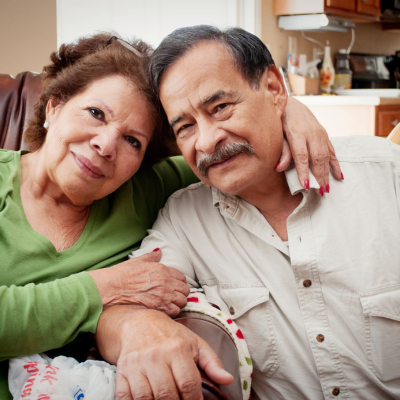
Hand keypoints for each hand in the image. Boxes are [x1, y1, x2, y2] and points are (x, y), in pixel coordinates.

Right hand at [88, 249, 189, 316]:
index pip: (182, 277)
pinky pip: (175, 311)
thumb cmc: (123, 274)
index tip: (175, 286)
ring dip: (178, 303)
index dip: (179, 282)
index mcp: (162, 269)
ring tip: (170, 304)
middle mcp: (166, 282)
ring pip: (182, 301)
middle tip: (173, 296)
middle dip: (181, 293)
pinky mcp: (159, 307)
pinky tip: (165, 310)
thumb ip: (151, 257)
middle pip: (185, 290)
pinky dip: (172, 312)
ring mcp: (164, 295)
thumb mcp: (138, 261)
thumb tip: (159, 251)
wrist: (112, 287)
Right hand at [95, 306, 232, 399]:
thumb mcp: (195, 343)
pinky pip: (126, 397)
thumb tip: (227, 379)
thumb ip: (212, 362)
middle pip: (167, 395)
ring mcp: (137, 364)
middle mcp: (156, 356)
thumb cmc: (170, 335)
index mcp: (177, 349)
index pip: (189, 384)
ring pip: (146, 399)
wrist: (138, 323)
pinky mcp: (122, 371)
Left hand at [276, 97, 342, 194]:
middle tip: (319, 192)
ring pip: (326, 156)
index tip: (305, 185)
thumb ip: (281, 150)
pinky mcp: (324, 134)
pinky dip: (335, 164)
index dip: (304, 171)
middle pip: (317, 158)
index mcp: (297, 132)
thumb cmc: (279, 120)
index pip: (301, 155)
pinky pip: (332, 151)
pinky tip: (339, 176)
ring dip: (327, 174)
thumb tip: (278, 168)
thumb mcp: (277, 132)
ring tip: (327, 189)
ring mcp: (320, 133)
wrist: (291, 103)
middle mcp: (311, 133)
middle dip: (319, 176)